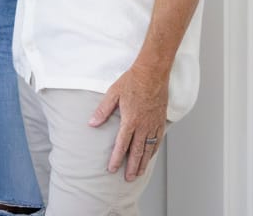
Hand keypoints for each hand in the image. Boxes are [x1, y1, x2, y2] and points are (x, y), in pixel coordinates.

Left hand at [90, 64, 168, 180]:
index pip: (122, 145)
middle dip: (131, 166)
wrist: (152, 73)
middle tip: (127, 178)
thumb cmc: (131, 81)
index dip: (117, 159)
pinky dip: (153, 151)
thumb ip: (103, 110)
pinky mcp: (161, 121)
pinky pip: (158, 140)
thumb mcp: (113, 94)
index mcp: (130, 120)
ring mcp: (153, 124)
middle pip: (137, 151)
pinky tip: (150, 156)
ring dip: (143, 162)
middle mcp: (143, 126)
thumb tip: (91, 123)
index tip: (112, 169)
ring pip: (148, 149)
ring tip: (138, 173)